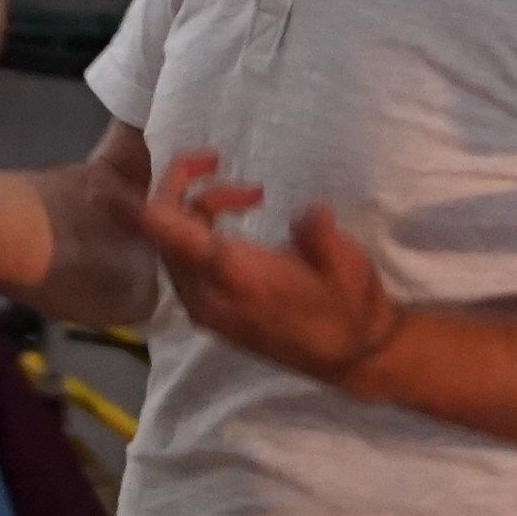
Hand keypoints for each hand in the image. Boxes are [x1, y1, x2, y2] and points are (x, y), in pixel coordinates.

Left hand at [136, 148, 405, 393]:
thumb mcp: (345, 264)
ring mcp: (203, 308)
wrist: (352, 356)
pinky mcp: (210, 315)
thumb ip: (317, 233)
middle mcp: (204, 295)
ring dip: (203, 211)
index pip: (164, 226)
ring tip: (254, 198)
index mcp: (232, 275)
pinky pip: (185, 264)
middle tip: (250, 183)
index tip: (212, 159)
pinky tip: (241, 231)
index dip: (169, 181)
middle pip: (164, 228)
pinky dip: (202, 235)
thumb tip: (306, 211)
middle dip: (196, 190)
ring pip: (173, 245)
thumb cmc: (348, 306)